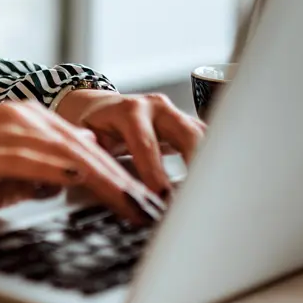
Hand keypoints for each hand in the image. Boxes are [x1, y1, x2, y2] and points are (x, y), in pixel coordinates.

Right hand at [0, 101, 166, 224]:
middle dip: (123, 178)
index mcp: (28, 119)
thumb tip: (76, 178)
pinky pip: (34, 161)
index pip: (86, 146)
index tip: (147, 199)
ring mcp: (2, 129)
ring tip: (131, 204)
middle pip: (84, 147)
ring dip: (104, 180)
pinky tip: (86, 184)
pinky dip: (63, 173)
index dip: (120, 172)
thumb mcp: (10, 179)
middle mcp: (19, 116)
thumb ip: (43, 174)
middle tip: (151, 206)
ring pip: (67, 153)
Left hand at [53, 90, 204, 198]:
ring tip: (213, 194)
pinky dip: (213, 160)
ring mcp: (176, 113)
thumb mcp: (85, 135)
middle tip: (198, 196)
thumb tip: (90, 172)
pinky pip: (207, 140)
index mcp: (129, 111)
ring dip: (210, 164)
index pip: (145, 144)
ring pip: (203, 136)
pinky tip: (217, 183)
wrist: (100, 106)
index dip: (155, 172)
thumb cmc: (93, 124)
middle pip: (187, 134)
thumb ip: (91, 152)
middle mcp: (157, 108)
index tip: (162, 196)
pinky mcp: (187, 123)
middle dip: (196, 165)